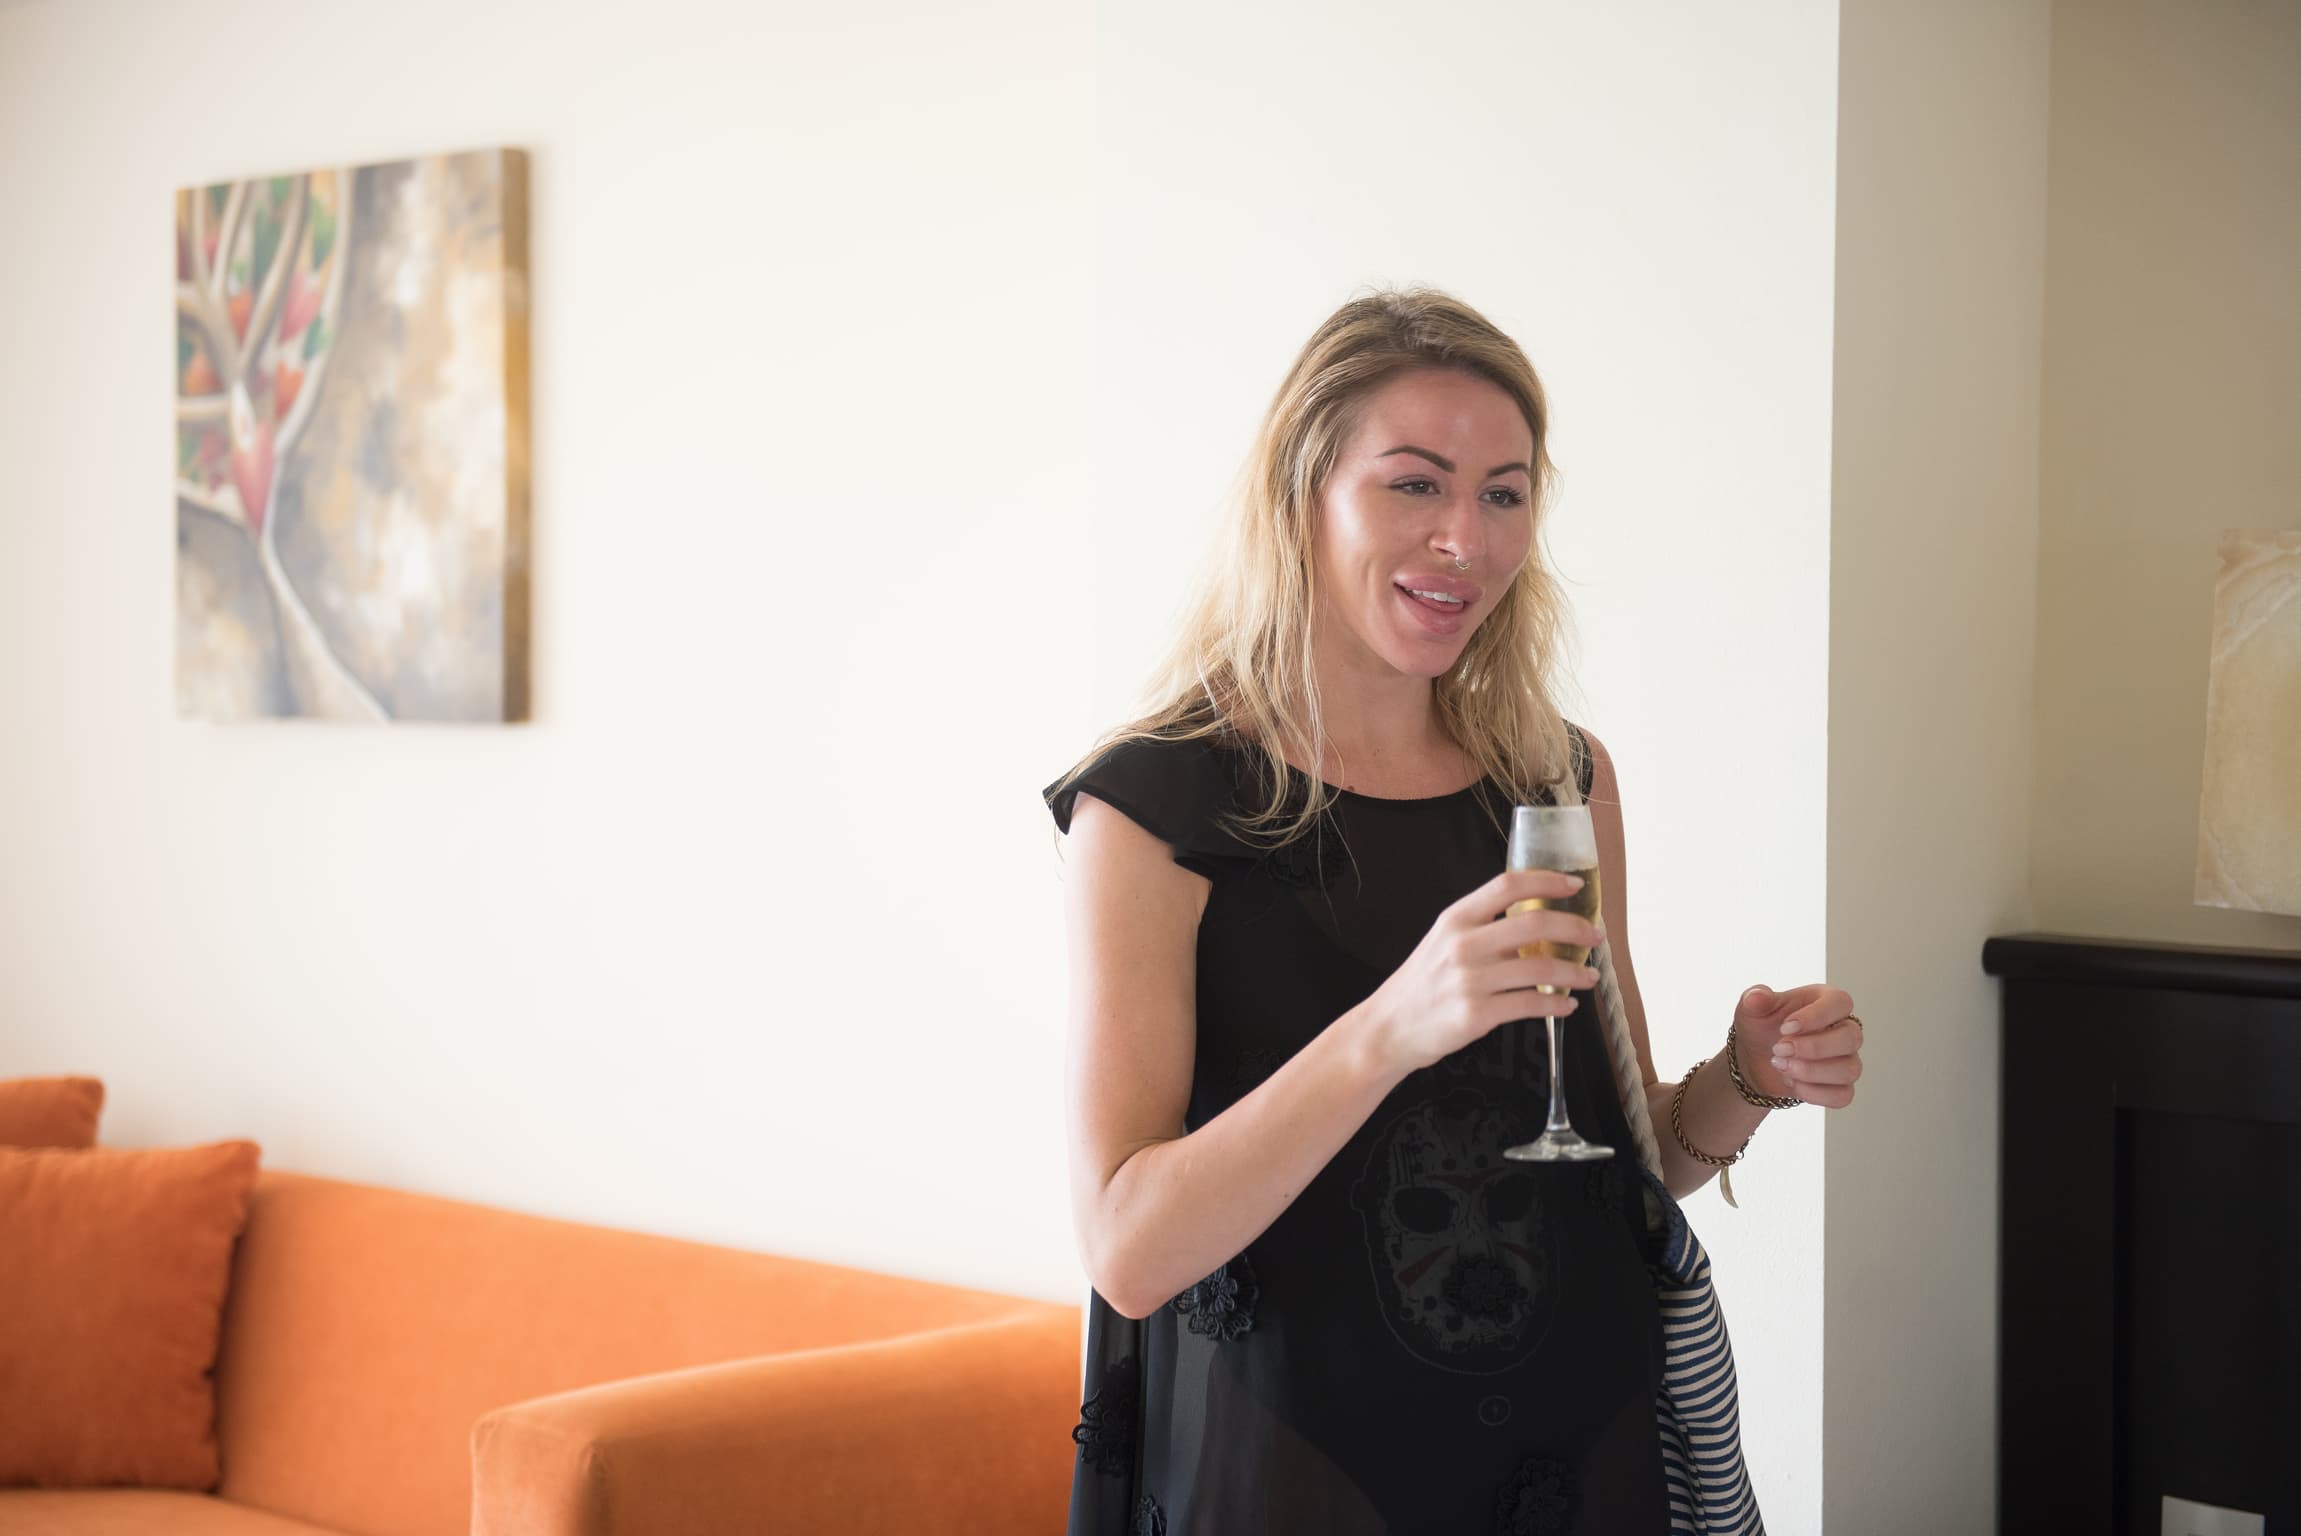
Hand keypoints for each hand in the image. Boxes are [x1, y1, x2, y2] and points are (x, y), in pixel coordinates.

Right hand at [1362, 868, 1601, 1078]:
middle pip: (1535, 923)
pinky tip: (1566, 1005)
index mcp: (1456, 919)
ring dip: (1575, 972)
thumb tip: (1536, 921)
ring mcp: (1470, 980)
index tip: (1575, 886)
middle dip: (1575, 928)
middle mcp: (1463, 944)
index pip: (1508, 885)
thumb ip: (1482, 928)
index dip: (1547, 881)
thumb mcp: (1442, 941)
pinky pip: (1531, 1004)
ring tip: (1590, 977)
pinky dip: (1557, 1005)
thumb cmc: (1422, 984)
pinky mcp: (1476, 1015)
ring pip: (1541, 968)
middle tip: (1595, 936)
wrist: (1389, 1027)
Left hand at [1732, 983, 1863, 1108]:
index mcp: (1827, 1001)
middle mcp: (1843, 1029)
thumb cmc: (1761, 1027)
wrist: (1755, 1059)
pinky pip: (1842, 1095)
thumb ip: (1755, 999)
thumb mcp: (1752, 1009)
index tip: (1786, 1028)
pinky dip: (1814, 1093)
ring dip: (1811, 1072)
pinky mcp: (1841, 1086)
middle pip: (1852, 1038)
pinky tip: (1792, 1083)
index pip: (1840, 1002)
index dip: (1816, 1016)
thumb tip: (1757, 996)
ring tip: (1781, 1066)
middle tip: (1779, 1049)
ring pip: (1849, 1069)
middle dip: (1814, 1047)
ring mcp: (1846, 1059)